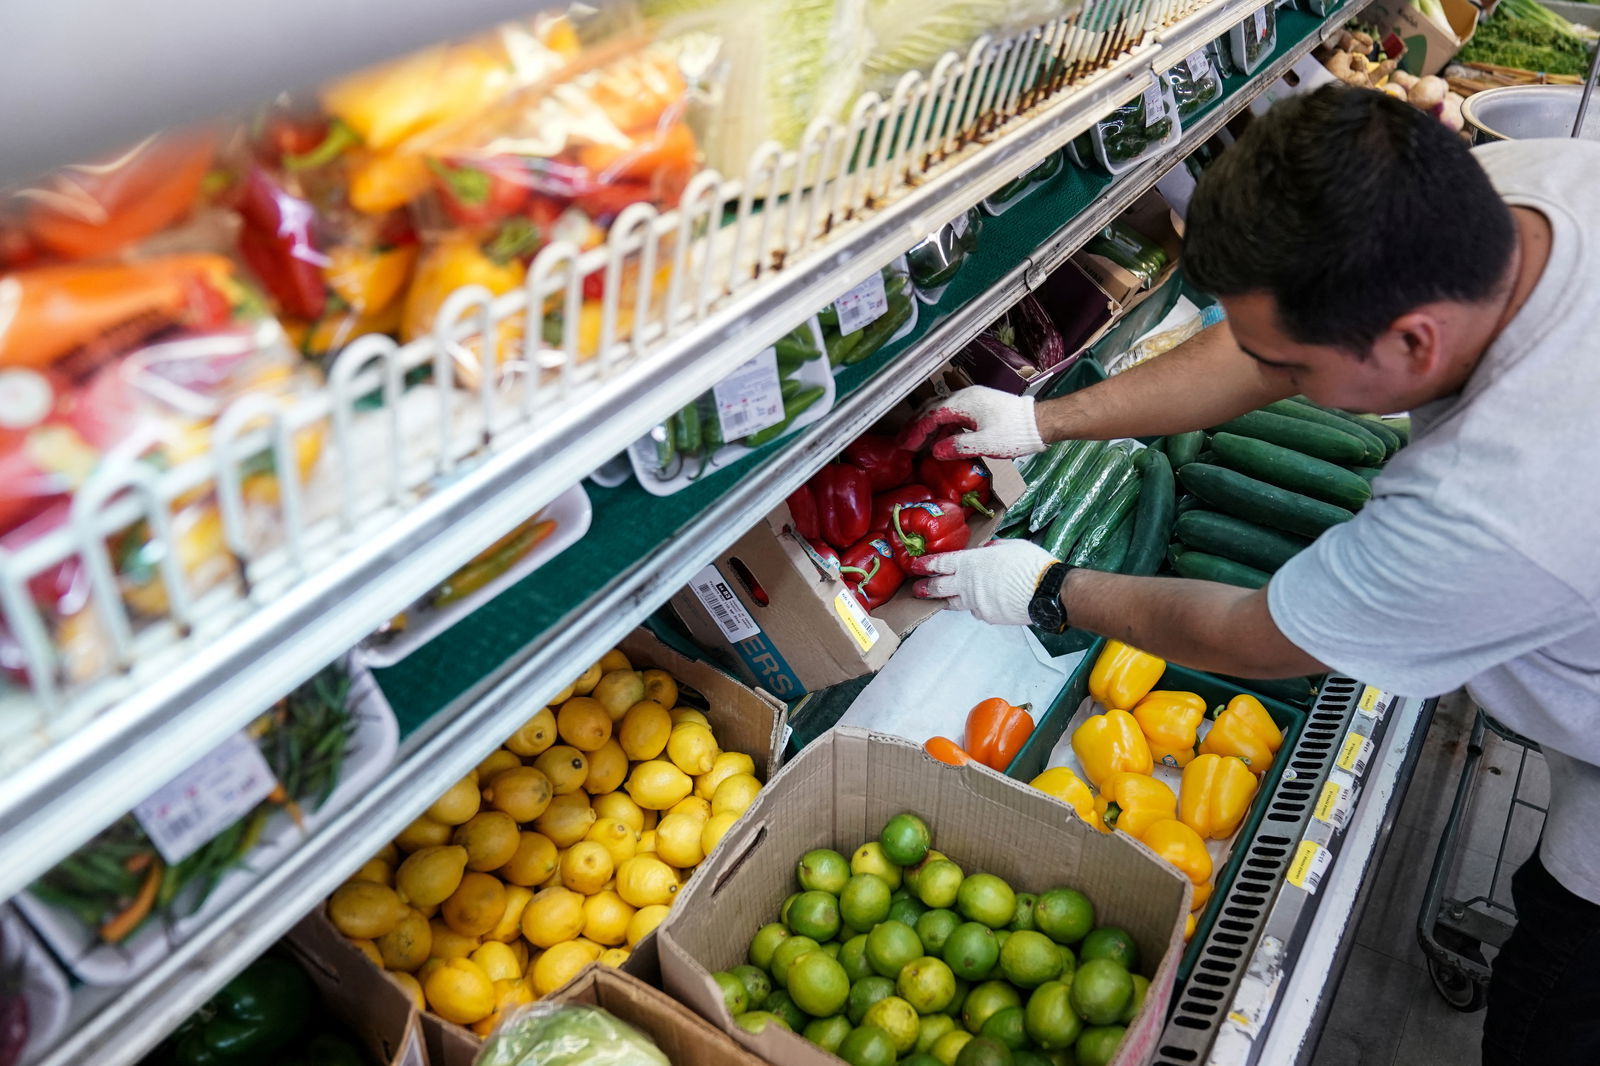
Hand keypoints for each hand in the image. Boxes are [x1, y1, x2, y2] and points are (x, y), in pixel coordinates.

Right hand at [898, 386, 1045, 459]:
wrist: (1039, 422)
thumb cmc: (1014, 433)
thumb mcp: (985, 444)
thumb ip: (957, 446)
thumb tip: (935, 451)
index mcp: (964, 403)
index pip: (931, 415)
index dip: (916, 431)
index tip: (905, 445)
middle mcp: (966, 396)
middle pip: (933, 408)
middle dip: (916, 425)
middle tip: (903, 441)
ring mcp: (973, 399)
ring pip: (943, 410)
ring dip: (929, 426)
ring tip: (919, 443)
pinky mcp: (980, 405)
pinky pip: (954, 413)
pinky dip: (943, 426)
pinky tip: (941, 440)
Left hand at [910, 540, 1057, 625]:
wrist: (1045, 592)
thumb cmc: (1030, 564)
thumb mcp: (1010, 546)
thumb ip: (993, 549)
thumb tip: (987, 550)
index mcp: (971, 562)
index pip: (940, 563)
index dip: (926, 565)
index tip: (916, 566)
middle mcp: (968, 584)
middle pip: (939, 587)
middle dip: (925, 588)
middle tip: (917, 589)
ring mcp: (976, 602)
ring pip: (955, 603)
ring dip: (947, 600)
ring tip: (941, 600)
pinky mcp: (987, 616)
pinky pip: (977, 611)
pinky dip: (977, 606)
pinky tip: (984, 602)